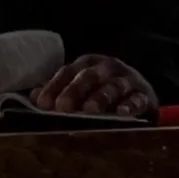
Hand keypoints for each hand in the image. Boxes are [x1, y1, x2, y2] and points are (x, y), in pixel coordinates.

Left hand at [31, 54, 156, 116]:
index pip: (67, 72)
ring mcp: (127, 79)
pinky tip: (122, 113)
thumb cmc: (103, 90)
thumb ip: (59, 90)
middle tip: (64, 108)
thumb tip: (34, 97)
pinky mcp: (144, 94)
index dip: (54, 87)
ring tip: (91, 109)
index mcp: (88, 63)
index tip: (43, 105)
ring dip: (102, 97)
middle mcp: (107, 68)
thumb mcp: (81, 85)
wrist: (141, 91)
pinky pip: (138, 99)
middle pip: (89, 76)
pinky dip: (130, 105)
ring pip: (114, 86)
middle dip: (75, 91)